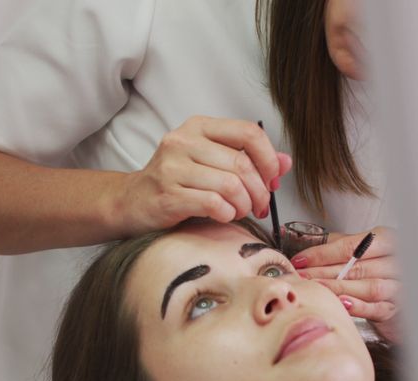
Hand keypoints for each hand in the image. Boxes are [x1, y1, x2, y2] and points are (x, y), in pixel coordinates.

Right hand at [122, 116, 291, 234]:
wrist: (132, 202)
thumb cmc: (178, 182)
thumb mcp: (212, 163)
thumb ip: (248, 159)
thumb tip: (285, 162)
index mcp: (199, 127)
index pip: (248, 132)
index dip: (269, 158)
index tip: (273, 179)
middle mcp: (183, 140)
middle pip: (242, 163)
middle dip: (260, 190)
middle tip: (260, 206)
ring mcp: (172, 167)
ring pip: (231, 185)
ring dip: (244, 205)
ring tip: (240, 211)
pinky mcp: (167, 194)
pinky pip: (213, 204)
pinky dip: (227, 214)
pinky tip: (223, 216)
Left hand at [290, 226, 401, 341]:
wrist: (401, 292)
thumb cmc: (378, 268)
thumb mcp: (360, 250)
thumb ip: (337, 245)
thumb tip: (306, 246)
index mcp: (386, 240)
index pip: (351, 246)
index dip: (323, 253)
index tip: (300, 261)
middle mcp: (396, 261)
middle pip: (357, 266)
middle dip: (325, 272)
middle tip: (303, 277)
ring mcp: (399, 284)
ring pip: (369, 286)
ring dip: (340, 288)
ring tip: (317, 289)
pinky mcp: (397, 307)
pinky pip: (378, 307)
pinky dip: (360, 306)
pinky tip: (343, 304)